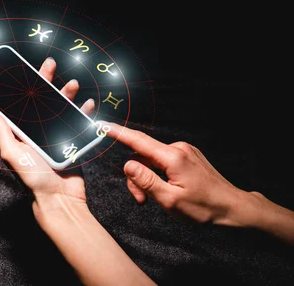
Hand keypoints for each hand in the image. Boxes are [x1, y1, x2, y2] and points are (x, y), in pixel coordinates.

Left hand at [0, 57, 95, 212]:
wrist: (60, 199)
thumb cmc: (33, 179)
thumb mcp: (12, 152)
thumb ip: (1, 130)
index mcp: (20, 131)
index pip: (21, 102)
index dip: (23, 85)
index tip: (24, 68)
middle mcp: (37, 130)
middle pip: (42, 99)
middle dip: (46, 80)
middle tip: (50, 64)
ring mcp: (55, 134)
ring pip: (61, 107)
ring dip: (67, 93)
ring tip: (73, 84)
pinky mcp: (72, 141)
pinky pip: (78, 121)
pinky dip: (84, 111)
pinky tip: (87, 103)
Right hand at [107, 124, 252, 225]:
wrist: (233, 208)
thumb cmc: (204, 207)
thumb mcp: (170, 200)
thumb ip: (146, 181)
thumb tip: (127, 165)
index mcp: (172, 157)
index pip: (138, 141)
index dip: (117, 133)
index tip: (102, 126)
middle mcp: (178, 148)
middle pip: (142, 157)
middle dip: (137, 178)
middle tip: (141, 200)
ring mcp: (184, 151)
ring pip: (152, 161)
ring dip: (148, 178)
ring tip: (157, 198)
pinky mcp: (188, 156)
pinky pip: (163, 161)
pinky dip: (158, 175)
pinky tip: (167, 189)